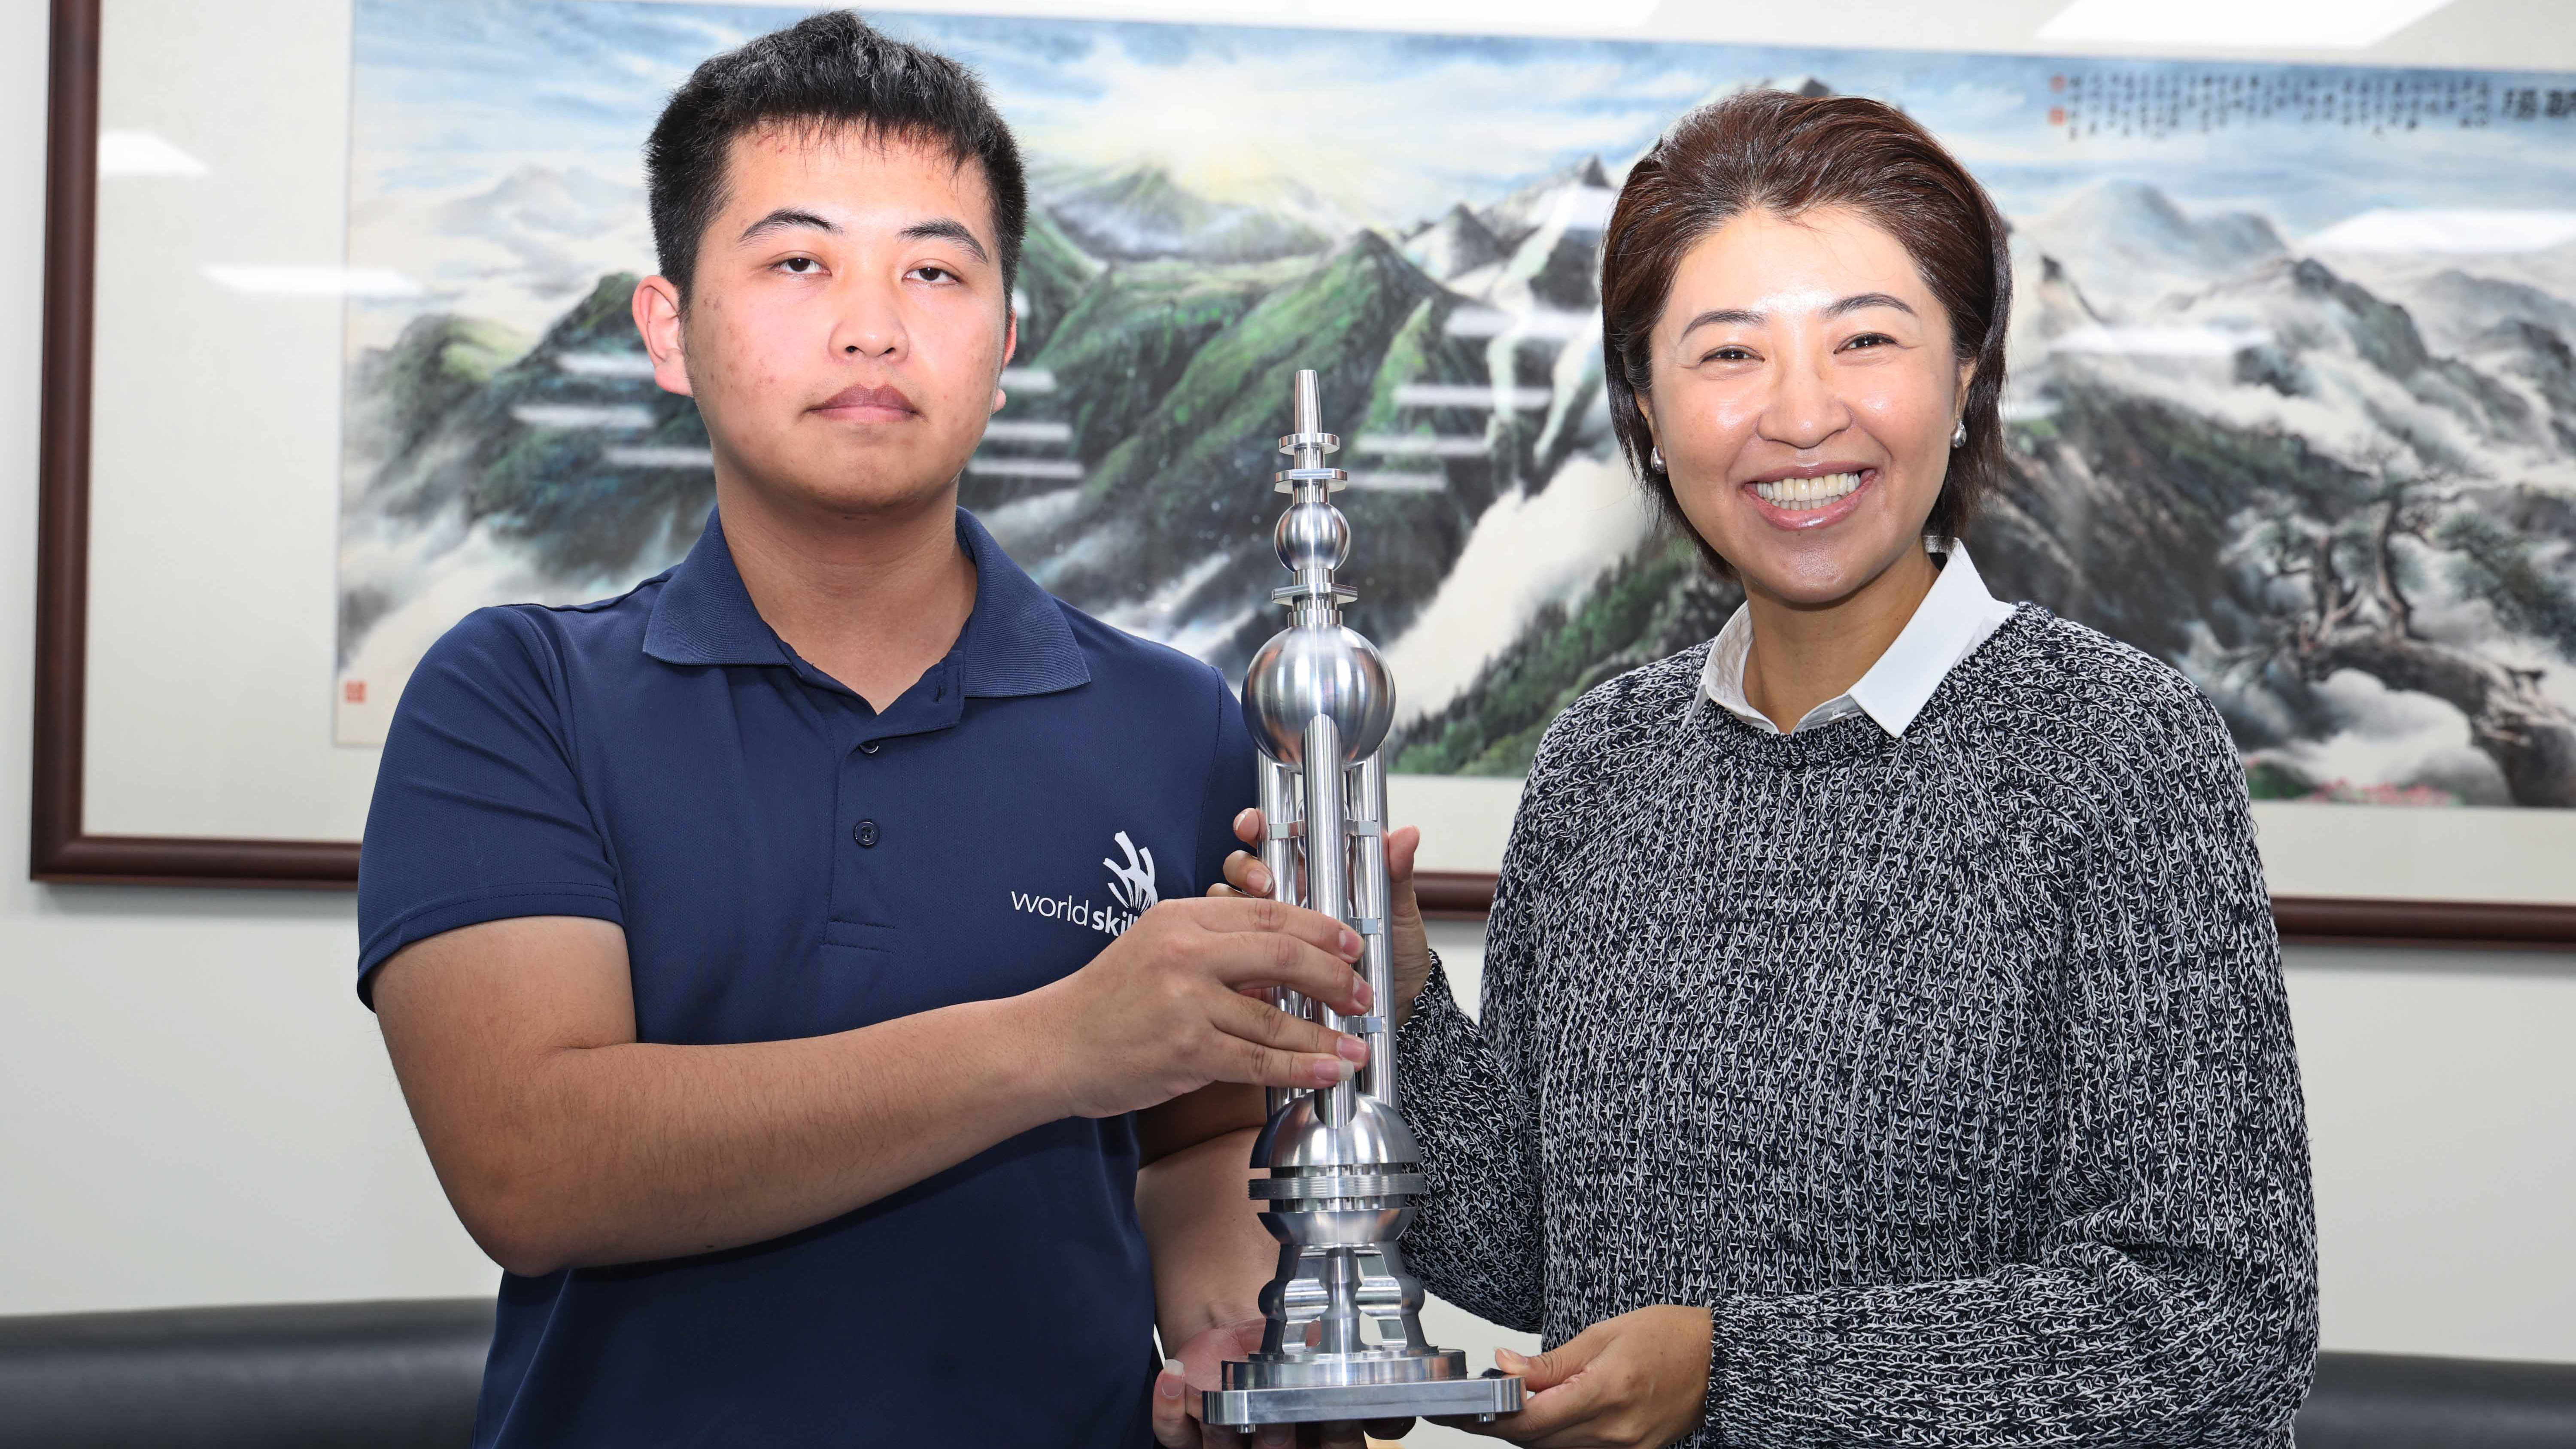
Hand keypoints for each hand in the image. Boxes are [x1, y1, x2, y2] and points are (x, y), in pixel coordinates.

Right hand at [1027, 896, 1374, 1119]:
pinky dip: (1300, 1069)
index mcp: (1181, 917)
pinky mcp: (1186, 1051)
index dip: (1321, 927)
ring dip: (1327, 1034)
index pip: (1268, 912)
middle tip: (1363, 993)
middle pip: (1285, 954)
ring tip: (1357, 1045)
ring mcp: (1186, 1002)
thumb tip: (1276, 959)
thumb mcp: (1155, 947)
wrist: (1052, 1045)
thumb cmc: (1104, 1001)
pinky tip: (1326, 1072)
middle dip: (1336, 976)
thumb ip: (1212, 945)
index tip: (1350, 945)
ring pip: (1277, 1016)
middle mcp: (1186, 953)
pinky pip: (1258, 1062)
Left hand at [1153, 1315, 1413, 1447]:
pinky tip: (1172, 1376)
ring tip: (1220, 1393)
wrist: (1236, 1341)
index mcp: (1312, 1435)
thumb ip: (1346, 1370)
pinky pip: (1173, 1434)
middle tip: (1277, 1407)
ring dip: (1221, 1421)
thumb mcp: (1320, 1355)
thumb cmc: (1282, 1352)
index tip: (1333, 1413)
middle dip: (1277, 1431)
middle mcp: (1271, 1444)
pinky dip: (1168, 1407)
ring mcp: (1225, 1443)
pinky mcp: (1186, 1433)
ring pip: (1224, 1447)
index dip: (1335, 1434)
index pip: (1334, 1447)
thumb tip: (1380, 1387)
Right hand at [1215, 809, 1433, 1026]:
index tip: (1253, 826)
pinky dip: (1239, 957)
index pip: (1273, 839)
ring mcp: (1271, 935)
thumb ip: (1397, 873)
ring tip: (1262, 922)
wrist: (1398, 1005)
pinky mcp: (1264, 970)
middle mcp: (1287, 901)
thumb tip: (1407, 834)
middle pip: (1242, 871)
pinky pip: (1239, 958)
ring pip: (1232, 911)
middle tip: (1263, 883)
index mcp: (1314, 876)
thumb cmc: (1396, 952)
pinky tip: (1253, 960)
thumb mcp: (1398, 913)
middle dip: (1244, 869)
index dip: (1257, 826)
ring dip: (1238, 910)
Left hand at [1440, 1306, 1710, 1448]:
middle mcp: (1614, 1431)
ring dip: (1525, 1431)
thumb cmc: (1671, 1338)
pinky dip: (1554, 1436)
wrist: (1720, 1361)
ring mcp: (1624, 1448)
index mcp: (1605, 1393)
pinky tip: (1546, 1414)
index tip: (1460, 1408)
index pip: (1530, 1419)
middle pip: (1535, 1441)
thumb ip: (1551, 1361)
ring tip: (1507, 1405)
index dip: (1487, 1417)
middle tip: (1472, 1406)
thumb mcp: (1604, 1334)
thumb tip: (1505, 1365)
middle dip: (1499, 1425)